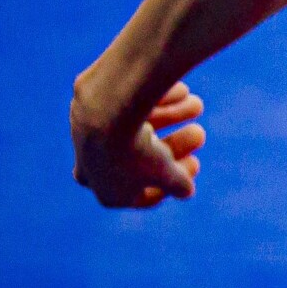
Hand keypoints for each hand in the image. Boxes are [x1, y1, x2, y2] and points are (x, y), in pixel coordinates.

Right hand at [72, 79, 206, 208]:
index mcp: (109, 193)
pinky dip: (154, 102)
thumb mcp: (165, 172)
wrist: (102, 114)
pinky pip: (125, 109)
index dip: (173, 183)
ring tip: (197, 105)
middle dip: (175, 144)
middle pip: (142, 159)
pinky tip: (180, 92)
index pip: (144, 195)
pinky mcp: (87, 112)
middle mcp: (92, 169)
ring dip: (172, 116)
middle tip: (199, 134)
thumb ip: (177, 184)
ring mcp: (87, 140)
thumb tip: (186, 191)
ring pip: (136, 129)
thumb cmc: (137, 152)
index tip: (195, 163)